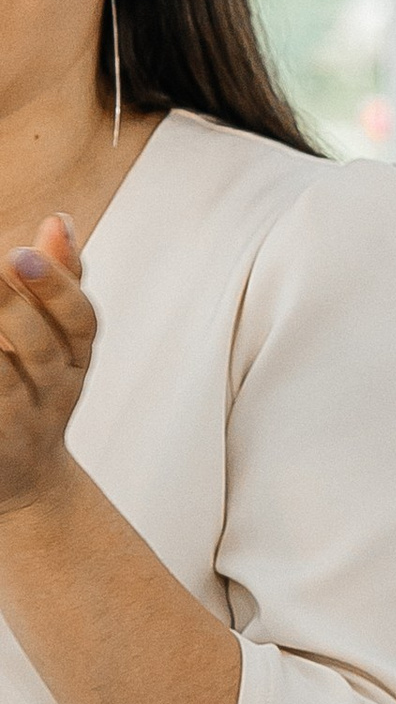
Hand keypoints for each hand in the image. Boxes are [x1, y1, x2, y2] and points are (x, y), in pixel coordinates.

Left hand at [0, 217, 89, 518]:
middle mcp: (56, 391)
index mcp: (75, 358)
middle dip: (16, 307)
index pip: (79, 320)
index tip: (21, 251)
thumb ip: (56, 283)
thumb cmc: (33, 395)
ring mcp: (22, 423)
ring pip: (7, 385)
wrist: (23, 484)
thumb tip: (58, 220)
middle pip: (42, 347)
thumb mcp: (56, 340)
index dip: (55, 286)